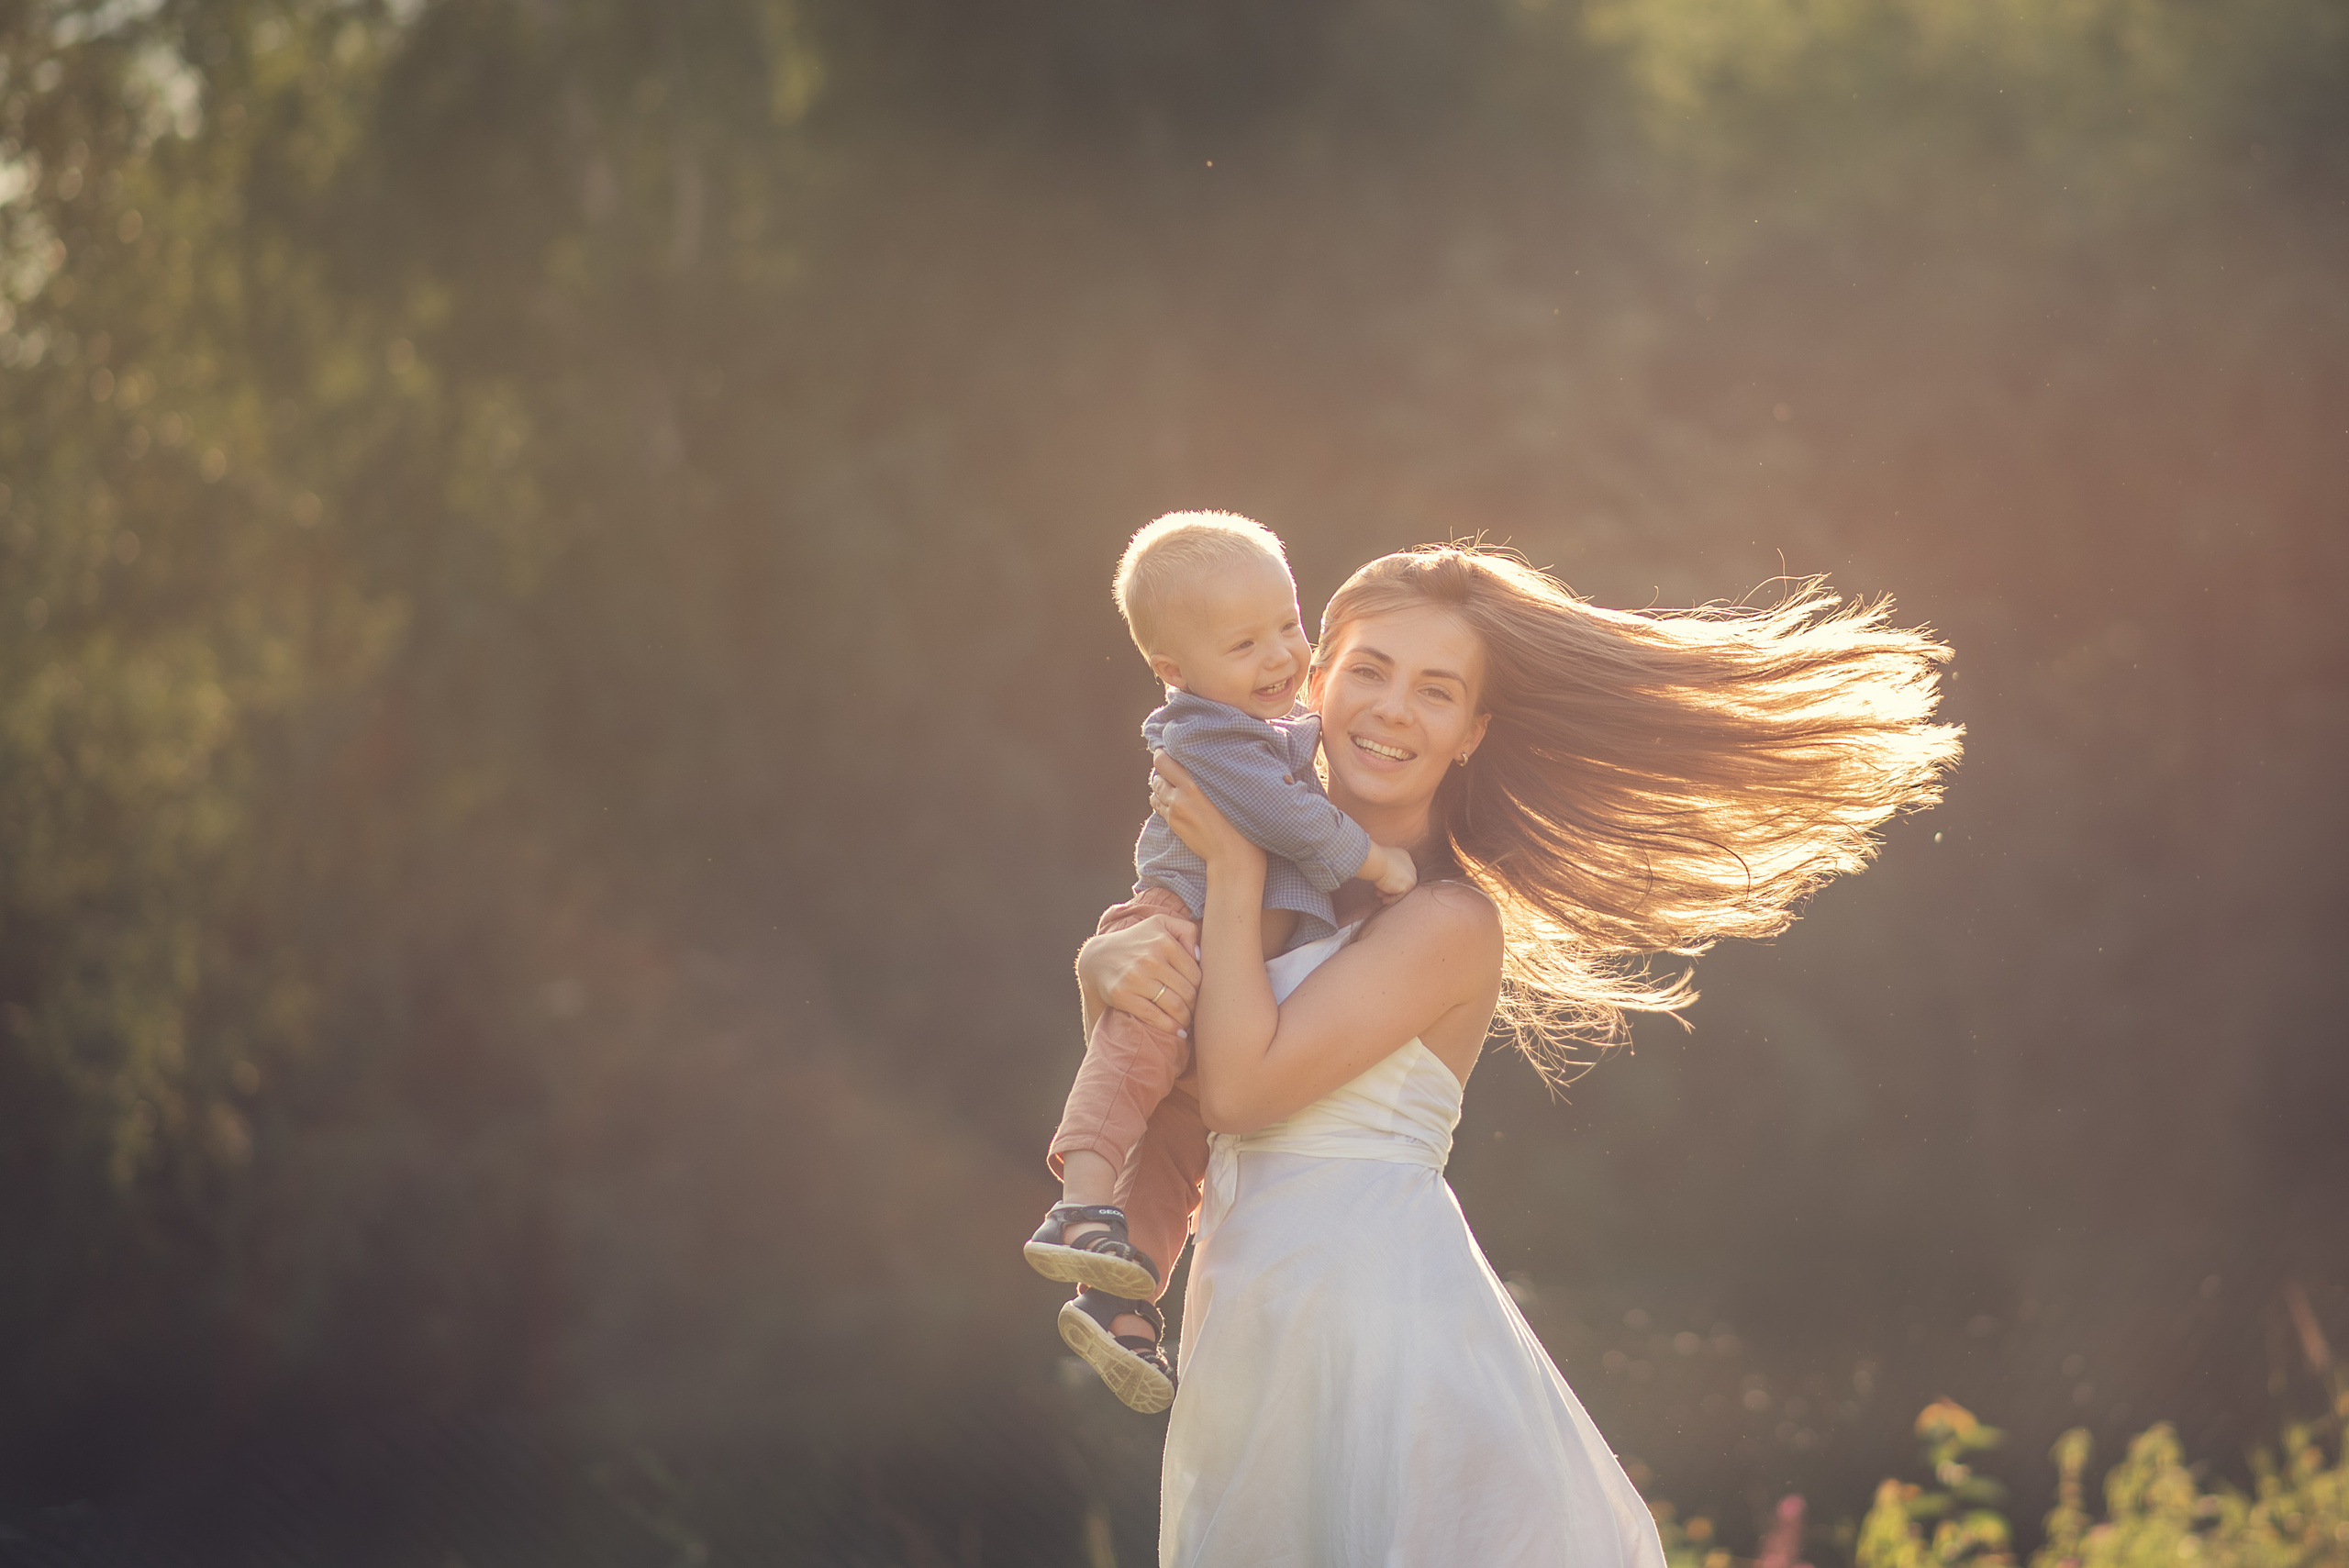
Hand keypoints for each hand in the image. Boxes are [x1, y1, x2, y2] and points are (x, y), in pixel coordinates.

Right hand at [1078, 912, 1201, 1034]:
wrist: (1098, 958)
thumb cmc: (1137, 942)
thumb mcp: (1161, 924)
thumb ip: (1187, 931)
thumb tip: (1199, 956)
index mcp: (1164, 942)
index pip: (1196, 975)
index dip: (1201, 989)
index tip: (1200, 996)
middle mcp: (1150, 959)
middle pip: (1187, 992)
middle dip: (1195, 1006)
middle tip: (1196, 1013)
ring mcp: (1135, 978)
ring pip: (1174, 1006)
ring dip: (1186, 1019)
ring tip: (1187, 1022)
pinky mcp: (1122, 995)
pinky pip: (1154, 1016)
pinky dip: (1170, 1027)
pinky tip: (1178, 1032)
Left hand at [1150, 751, 1266, 874]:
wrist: (1232, 855)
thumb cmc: (1241, 822)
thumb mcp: (1231, 791)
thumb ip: (1215, 775)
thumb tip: (1208, 761)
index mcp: (1194, 784)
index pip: (1165, 761)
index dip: (1164, 753)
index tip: (1169, 749)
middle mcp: (1180, 796)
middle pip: (1157, 773)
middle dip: (1161, 768)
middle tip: (1171, 765)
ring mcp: (1174, 811)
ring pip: (1156, 789)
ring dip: (1161, 783)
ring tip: (1172, 781)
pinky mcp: (1173, 823)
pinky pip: (1157, 804)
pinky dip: (1160, 798)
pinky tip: (1170, 797)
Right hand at [1366, 843, 1419, 902]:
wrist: (1377, 862)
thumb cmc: (1374, 861)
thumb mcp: (1381, 863)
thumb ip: (1386, 869)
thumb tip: (1382, 880)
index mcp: (1403, 856)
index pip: (1398, 871)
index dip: (1389, 879)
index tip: (1380, 885)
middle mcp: (1410, 865)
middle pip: (1401, 881)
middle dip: (1391, 888)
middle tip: (1380, 893)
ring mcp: (1411, 875)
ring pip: (1402, 888)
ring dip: (1391, 894)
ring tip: (1382, 898)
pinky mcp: (1409, 884)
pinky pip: (1401, 895)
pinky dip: (1393, 899)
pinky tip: (1384, 900)